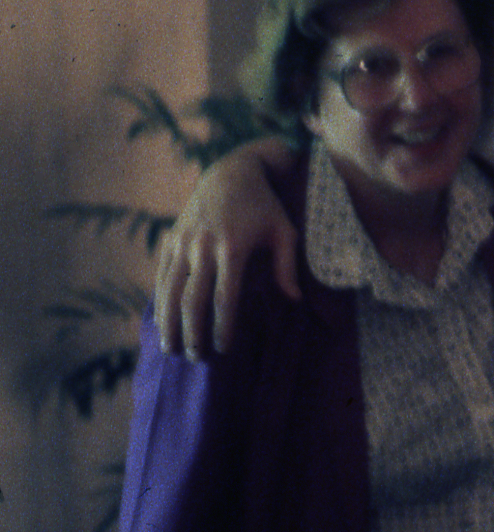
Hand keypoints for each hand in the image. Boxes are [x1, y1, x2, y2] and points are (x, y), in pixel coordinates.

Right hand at [153, 140, 300, 358]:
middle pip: (192, 300)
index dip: (222, 327)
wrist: (230, 173)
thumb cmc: (265, 207)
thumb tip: (294, 300)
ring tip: (172, 349)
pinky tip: (162, 323)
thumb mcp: (284, 232)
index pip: (225, 297)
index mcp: (233, 247)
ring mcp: (182, 242)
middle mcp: (203, 246)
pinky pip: (162, 275)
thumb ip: (287, 266)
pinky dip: (160, 301)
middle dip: (193, 332)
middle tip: (196, 358)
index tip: (224, 349)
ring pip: (170, 290)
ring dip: (169, 323)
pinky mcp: (171, 240)